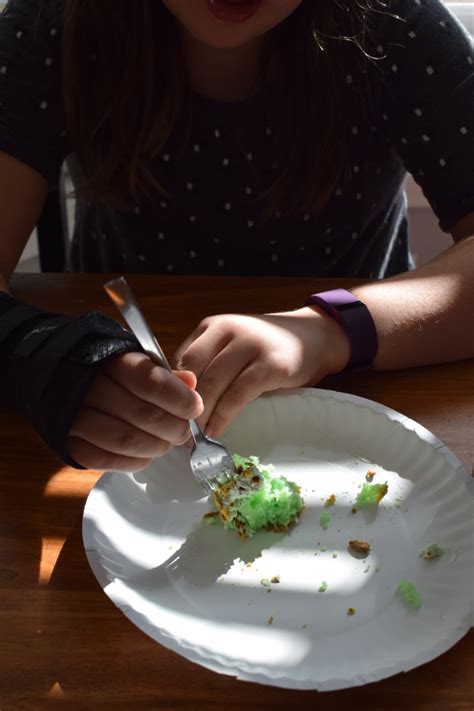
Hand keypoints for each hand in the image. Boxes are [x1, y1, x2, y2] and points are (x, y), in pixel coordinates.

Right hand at [68, 352, 203, 471]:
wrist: (56, 377)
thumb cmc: (107, 369)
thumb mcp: (134, 359)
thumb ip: (162, 373)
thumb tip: (191, 384)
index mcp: (109, 360)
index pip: (150, 382)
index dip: (179, 399)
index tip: (194, 407)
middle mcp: (87, 387)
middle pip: (142, 414)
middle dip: (173, 427)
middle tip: (184, 431)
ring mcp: (74, 417)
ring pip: (126, 440)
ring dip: (156, 446)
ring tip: (167, 443)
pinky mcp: (68, 443)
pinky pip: (105, 460)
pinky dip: (133, 461)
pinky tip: (146, 454)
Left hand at [173, 307, 349, 437]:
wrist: (315, 337)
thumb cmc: (267, 348)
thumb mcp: (232, 346)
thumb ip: (207, 363)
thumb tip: (176, 401)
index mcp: (213, 327)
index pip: (180, 360)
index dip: (170, 391)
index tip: (166, 416)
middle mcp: (228, 329)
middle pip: (193, 371)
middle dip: (182, 406)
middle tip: (177, 432)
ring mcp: (251, 344)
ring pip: (213, 383)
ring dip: (200, 415)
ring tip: (195, 437)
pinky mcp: (271, 364)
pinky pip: (238, 394)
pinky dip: (223, 416)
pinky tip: (217, 431)